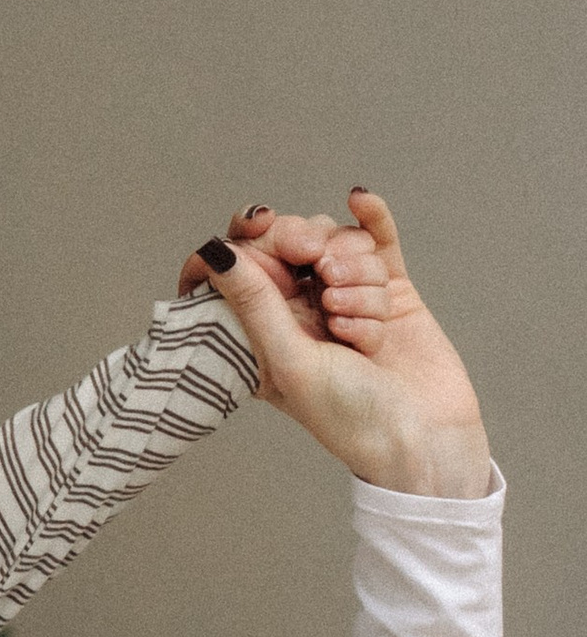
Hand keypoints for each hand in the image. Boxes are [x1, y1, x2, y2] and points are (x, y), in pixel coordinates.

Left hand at [187, 191, 489, 497]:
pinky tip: (361, 198)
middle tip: (324, 274)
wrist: (422, 438)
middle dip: (307, 245)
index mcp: (260, 330)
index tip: (258, 226)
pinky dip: (371, 219)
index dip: (250, 239)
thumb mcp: (290, 361)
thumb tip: (215, 252)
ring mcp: (343, 295)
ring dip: (354, 278)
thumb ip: (255, 303)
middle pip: (291, 240)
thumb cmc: (349, 416)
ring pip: (339, 244)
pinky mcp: (389, 291)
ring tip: (357, 326)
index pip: (242, 264)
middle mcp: (298, 309)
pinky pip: (376, 238)